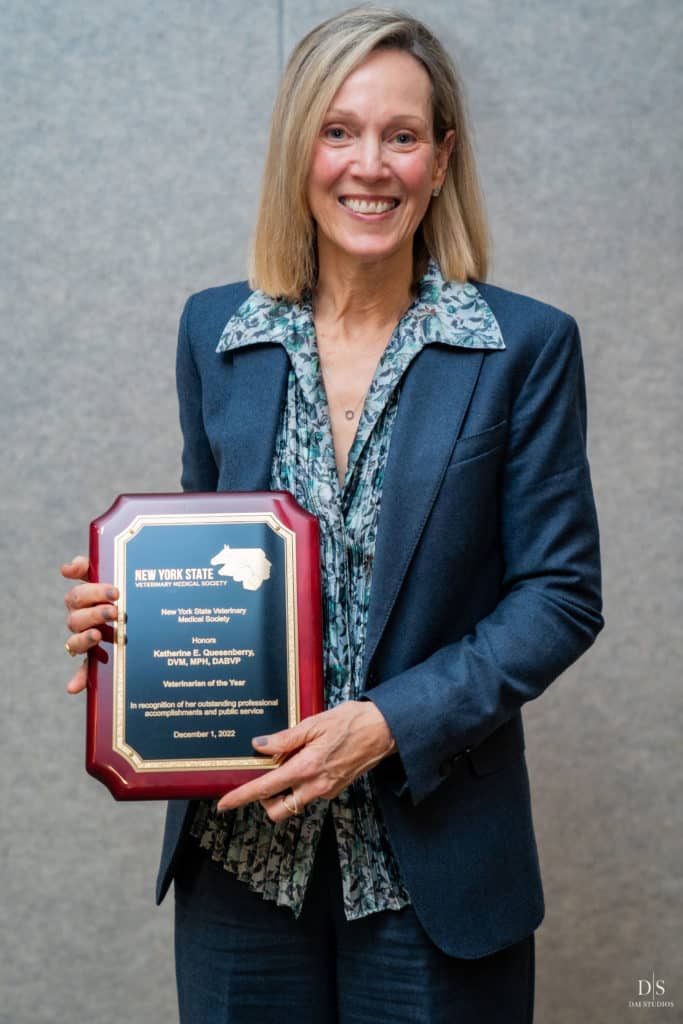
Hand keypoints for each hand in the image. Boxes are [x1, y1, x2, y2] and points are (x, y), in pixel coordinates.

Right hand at [61, 555, 118, 693]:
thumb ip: (86, 566)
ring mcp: (87, 639)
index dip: (93, 593)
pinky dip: (77, 679)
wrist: (133, 612)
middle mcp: (81, 621)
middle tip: (115, 611)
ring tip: (100, 635)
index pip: (77, 596)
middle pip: (76, 619)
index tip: (115, 592)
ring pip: (75, 641)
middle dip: (95, 614)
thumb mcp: (107, 575)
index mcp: (82, 602)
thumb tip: (67, 567)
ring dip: (86, 639)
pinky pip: (83, 670)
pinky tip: (73, 688)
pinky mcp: (94, 657)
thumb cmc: (116, 592)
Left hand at [216, 700, 395, 822]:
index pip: (266, 789)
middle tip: (263, 778)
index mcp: (306, 768)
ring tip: (287, 763)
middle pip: (278, 810)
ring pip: (295, 804)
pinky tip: (305, 761)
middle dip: (265, 801)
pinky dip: (301, 784)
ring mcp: (327, 790)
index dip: (241, 797)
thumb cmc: (352, 721)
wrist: (385, 730)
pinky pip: (310, 794)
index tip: (224, 804)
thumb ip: (285, 738)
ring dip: (283, 793)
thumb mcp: (314, 723)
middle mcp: (315, 786)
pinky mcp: (336, 788)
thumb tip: (259, 746)